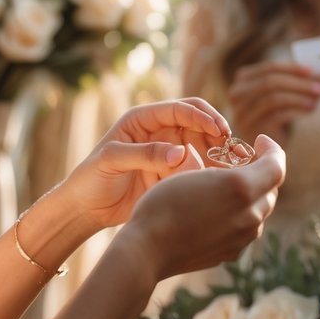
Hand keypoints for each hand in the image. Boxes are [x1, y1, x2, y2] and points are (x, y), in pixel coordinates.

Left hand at [61, 98, 230, 230]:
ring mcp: (168, 153)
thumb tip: (181, 153)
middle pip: (198, 124)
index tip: (220, 130)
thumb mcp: (113, 160)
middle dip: (218, 133)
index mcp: (143, 119)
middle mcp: (160, 132)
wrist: (84, 210)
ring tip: (235, 165)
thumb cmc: (90, 179)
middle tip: (234, 149)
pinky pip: (198, 168)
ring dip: (218, 153)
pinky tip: (222, 179)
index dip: (203, 116)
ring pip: (202, 146)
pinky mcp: (173, 174)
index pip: (181, 109)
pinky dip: (211, 171)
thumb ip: (146, 154)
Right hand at [125, 134, 286, 279]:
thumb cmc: (164, 203)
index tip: (260, 140)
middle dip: (260, 172)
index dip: (272, 149)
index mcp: (242, 187)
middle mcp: (250, 215)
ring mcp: (243, 238)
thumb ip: (229, 169)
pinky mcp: (232, 252)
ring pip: (259, 210)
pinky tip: (217, 210)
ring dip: (251, 195)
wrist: (147, 250)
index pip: (277, 165)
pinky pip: (246, 228)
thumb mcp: (195, 171)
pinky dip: (240, 214)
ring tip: (227, 186)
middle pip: (270, 188)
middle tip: (242, 161)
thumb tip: (246, 170)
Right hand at [227, 60, 319, 142]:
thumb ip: (289, 81)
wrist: (261, 148)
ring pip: (274, 98)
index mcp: (242, 80)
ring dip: (300, 96)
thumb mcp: (276, 94)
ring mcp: (244, 113)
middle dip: (298, 83)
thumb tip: (318, 73)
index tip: (312, 71)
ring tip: (318, 98)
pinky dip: (298, 110)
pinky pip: (278, 115)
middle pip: (270, 82)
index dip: (292, 68)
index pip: (268, 68)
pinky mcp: (254, 129)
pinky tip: (311, 109)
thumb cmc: (271, 116)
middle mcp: (237, 95)